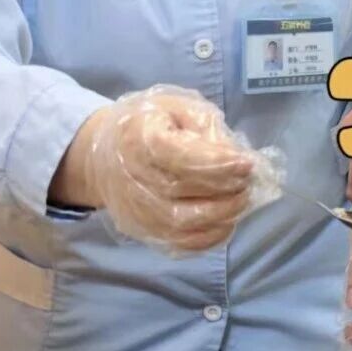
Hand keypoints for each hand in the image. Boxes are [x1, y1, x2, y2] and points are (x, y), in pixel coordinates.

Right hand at [55, 86, 257, 250]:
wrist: (102, 158)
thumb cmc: (146, 125)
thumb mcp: (174, 106)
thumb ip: (203, 124)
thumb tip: (232, 154)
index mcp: (141, 140)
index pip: (181, 158)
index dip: (218, 163)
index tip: (247, 163)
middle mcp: (134, 179)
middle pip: (184, 191)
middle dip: (225, 189)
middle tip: (249, 182)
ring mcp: (137, 211)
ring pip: (183, 224)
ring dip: (222, 215)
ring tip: (242, 200)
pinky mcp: (143, 232)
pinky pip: (179, 244)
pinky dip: (209, 238)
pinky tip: (226, 221)